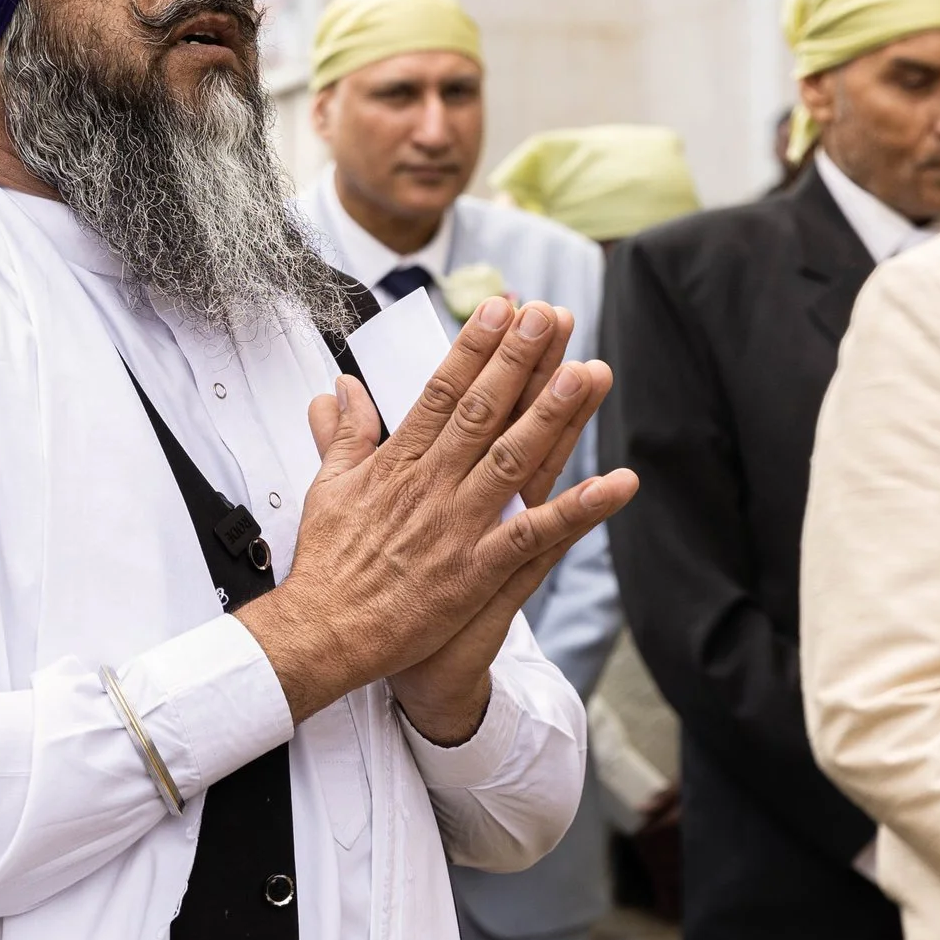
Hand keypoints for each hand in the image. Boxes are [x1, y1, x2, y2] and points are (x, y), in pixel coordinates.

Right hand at [237, 297, 637, 725]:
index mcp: (396, 462)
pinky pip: (537, 534)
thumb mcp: (327, 487)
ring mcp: (457, 526)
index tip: (502, 308)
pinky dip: (579, 510)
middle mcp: (431, 484)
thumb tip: (339, 389)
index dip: (474, 347)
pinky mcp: (477, 570)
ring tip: (586, 373)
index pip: (442, 391)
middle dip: (519, 359)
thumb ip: (342, 434)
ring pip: (514, 459)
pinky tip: (616, 485)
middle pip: (484, 410)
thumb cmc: (328, 563)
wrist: (323, 631)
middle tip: (551, 316)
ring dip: (553, 415)